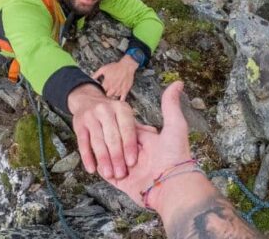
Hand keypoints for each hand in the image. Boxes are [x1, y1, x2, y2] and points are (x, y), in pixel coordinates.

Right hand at [68, 83, 137, 179]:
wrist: (86, 100)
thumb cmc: (113, 115)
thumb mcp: (127, 115)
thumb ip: (140, 127)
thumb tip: (154, 133)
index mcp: (122, 109)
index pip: (127, 129)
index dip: (129, 146)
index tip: (132, 162)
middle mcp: (105, 110)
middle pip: (112, 137)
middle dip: (116, 156)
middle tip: (121, 173)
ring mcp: (90, 117)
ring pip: (97, 141)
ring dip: (103, 159)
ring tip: (109, 174)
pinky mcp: (78, 125)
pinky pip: (83, 143)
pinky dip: (87, 157)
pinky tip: (92, 169)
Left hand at [91, 56, 137, 100]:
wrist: (127, 66)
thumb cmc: (115, 67)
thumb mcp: (103, 69)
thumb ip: (96, 74)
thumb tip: (90, 78)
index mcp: (106, 84)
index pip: (100, 92)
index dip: (99, 92)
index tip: (99, 92)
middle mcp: (112, 88)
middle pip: (106, 97)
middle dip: (105, 96)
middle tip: (105, 95)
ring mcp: (119, 90)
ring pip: (114, 98)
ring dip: (112, 97)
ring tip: (111, 96)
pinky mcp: (125, 91)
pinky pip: (122, 99)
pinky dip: (120, 101)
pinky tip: (118, 102)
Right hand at [103, 81, 192, 207]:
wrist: (171, 186)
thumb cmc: (174, 154)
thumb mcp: (175, 126)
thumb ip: (170, 104)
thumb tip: (178, 82)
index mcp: (146, 139)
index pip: (127, 127)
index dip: (120, 124)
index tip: (111, 115)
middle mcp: (135, 153)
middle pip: (114, 140)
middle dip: (108, 139)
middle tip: (100, 129)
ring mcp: (126, 167)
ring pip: (106, 154)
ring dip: (101, 152)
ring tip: (94, 141)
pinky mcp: (118, 180)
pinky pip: (102, 171)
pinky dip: (94, 164)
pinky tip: (89, 157)